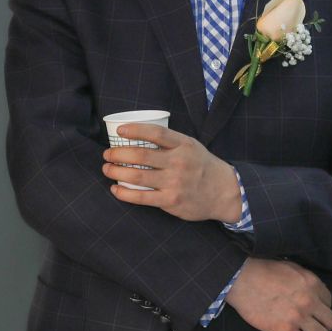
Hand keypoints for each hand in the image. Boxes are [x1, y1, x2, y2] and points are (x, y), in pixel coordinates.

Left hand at [101, 124, 240, 223]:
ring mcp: (175, 183)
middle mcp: (179, 162)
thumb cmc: (201, 166)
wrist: (224, 192)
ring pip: (137, 176)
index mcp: (184, 145)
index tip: (119, 130)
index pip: (156, 133)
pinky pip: (141, 197)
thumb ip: (169, 142)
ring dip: (116, 171)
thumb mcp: (191, 146)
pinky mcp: (171, 201)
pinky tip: (116, 189)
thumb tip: (137, 136)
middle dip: (118, 154)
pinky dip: (124, 193)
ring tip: (107, 168)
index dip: (136, 130)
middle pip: (141, 155)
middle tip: (107, 154)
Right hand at [225, 258, 331, 330]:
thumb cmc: (262, 270)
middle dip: (323, 323)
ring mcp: (298, 317)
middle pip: (331, 322)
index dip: (321, 306)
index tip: (313, 309)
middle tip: (312, 323)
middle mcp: (309, 301)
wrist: (241, 279)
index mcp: (312, 283)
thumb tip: (314, 290)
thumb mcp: (291, 267)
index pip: (329, 301)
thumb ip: (306, 279)